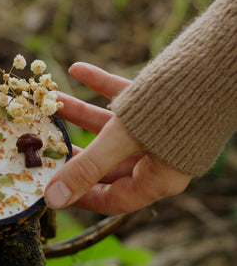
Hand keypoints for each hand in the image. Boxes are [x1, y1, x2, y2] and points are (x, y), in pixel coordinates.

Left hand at [44, 62, 191, 214]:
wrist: (218, 66)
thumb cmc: (175, 111)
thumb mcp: (122, 141)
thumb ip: (88, 168)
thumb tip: (54, 199)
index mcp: (158, 180)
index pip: (112, 199)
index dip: (79, 195)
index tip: (50, 188)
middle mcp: (158, 158)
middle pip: (107, 161)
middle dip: (75, 149)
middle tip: (47, 143)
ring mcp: (158, 131)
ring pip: (111, 128)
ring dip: (81, 111)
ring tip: (53, 98)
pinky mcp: (159, 103)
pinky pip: (124, 97)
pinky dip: (101, 85)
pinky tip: (79, 68)